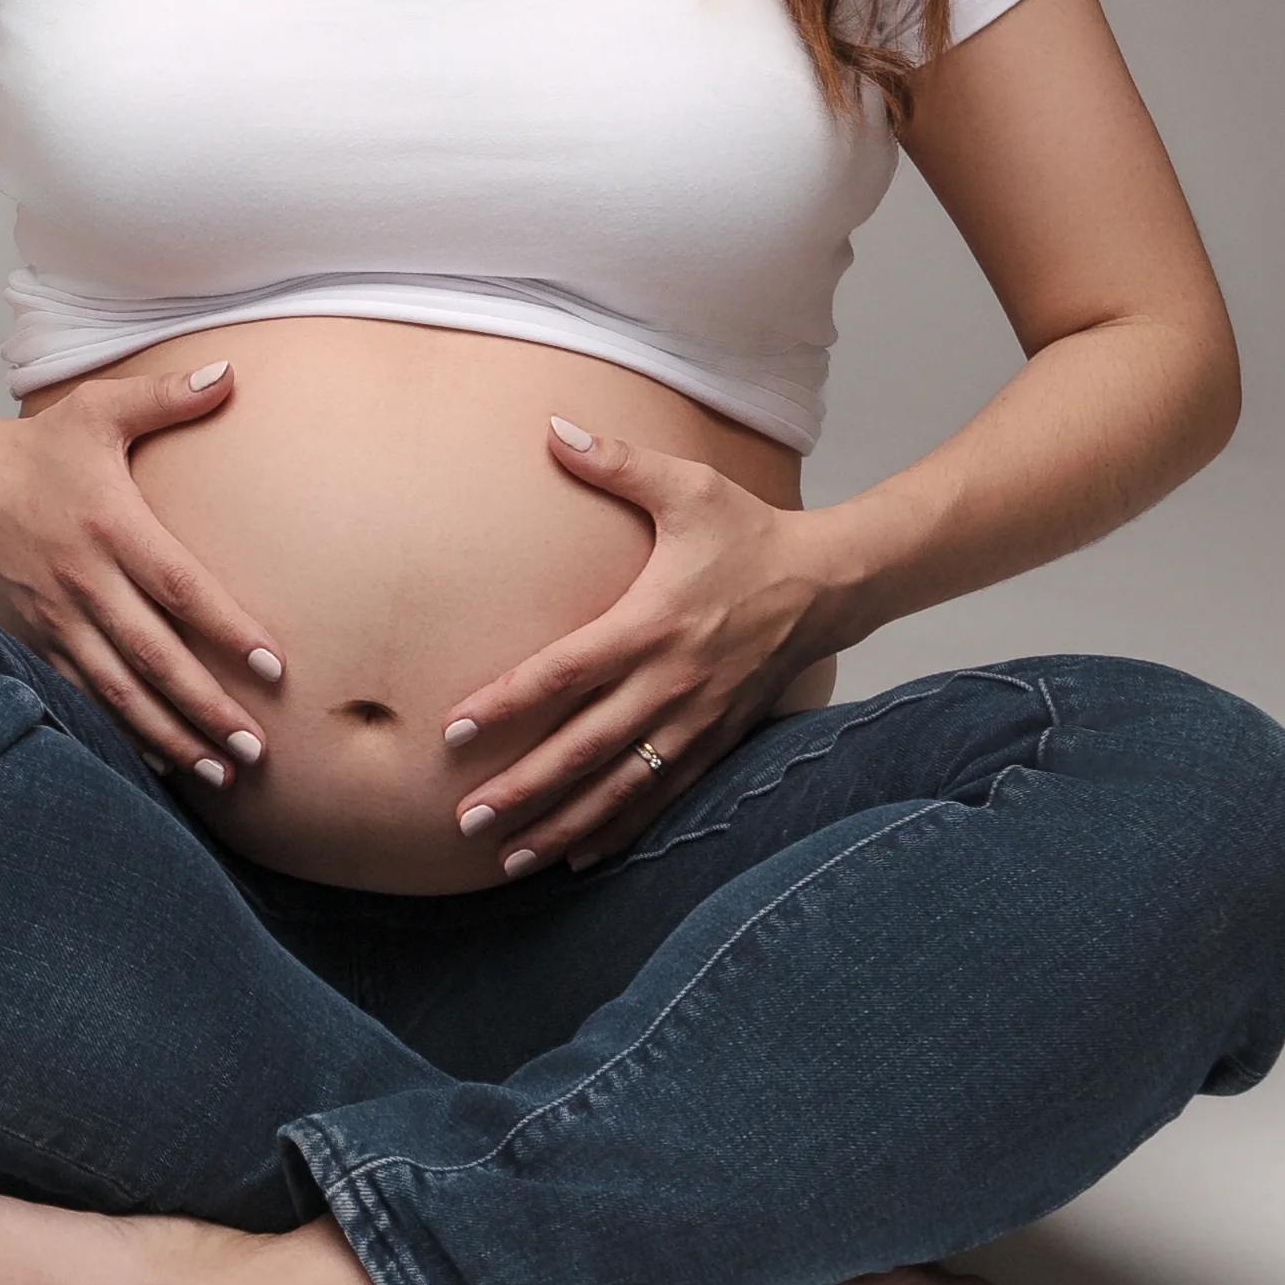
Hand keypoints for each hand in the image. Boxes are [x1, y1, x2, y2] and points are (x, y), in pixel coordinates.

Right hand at [0, 358, 290, 783]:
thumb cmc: (41, 445)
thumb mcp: (99, 408)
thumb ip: (167, 396)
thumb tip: (230, 375)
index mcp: (109, 524)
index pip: (177, 586)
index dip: (224, 628)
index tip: (271, 665)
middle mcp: (84, 579)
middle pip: (152, 655)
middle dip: (204, 705)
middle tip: (255, 746)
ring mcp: (59, 614)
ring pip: (118, 689)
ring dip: (168, 734)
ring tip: (218, 768)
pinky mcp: (42, 635)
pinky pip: (85, 694)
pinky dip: (122, 731)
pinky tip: (163, 760)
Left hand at [439, 418, 850, 872]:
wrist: (831, 582)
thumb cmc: (750, 533)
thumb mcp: (688, 488)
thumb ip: (618, 462)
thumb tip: (553, 427)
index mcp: (651, 623)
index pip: (563, 673)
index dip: (506, 704)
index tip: (452, 731)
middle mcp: (671, 683)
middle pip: (583, 748)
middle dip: (522, 789)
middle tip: (465, 820)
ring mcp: (695, 720)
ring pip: (619, 787)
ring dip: (562, 824)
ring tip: (508, 858)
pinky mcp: (716, 740)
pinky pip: (661, 796)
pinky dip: (619, 830)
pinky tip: (577, 856)